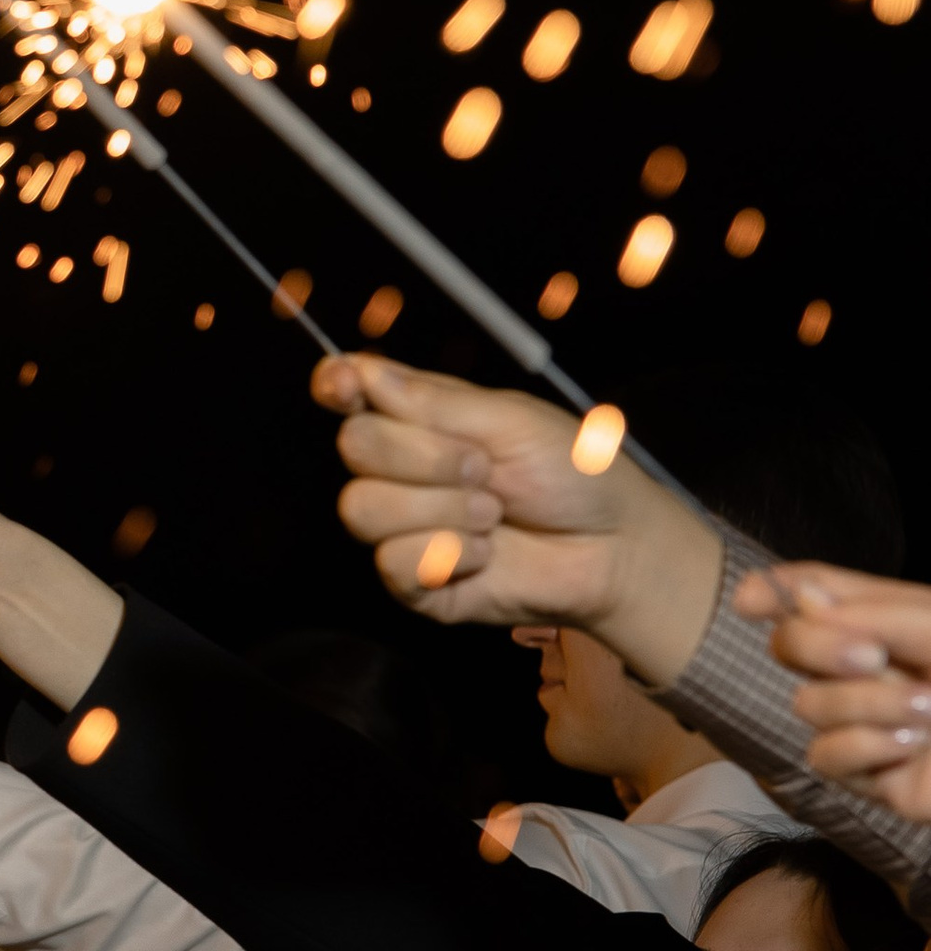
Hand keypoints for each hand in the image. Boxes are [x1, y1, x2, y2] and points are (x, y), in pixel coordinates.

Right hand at [312, 355, 722, 679]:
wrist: (613, 549)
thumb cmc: (575, 475)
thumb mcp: (512, 421)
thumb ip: (434, 401)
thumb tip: (362, 369)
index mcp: (421, 417)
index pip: (349, 393)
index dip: (336, 386)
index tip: (347, 388)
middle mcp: (401, 469)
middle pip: (353, 446)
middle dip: (422, 456)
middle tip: (484, 469)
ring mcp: (403, 526)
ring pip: (362, 509)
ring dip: (440, 510)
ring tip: (493, 516)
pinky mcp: (413, 581)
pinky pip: (392, 562)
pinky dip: (449, 554)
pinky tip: (485, 554)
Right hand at [741, 562, 930, 819]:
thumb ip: (872, 611)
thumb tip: (798, 595)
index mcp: (886, 622)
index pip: (814, 595)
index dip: (774, 591)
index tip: (753, 597)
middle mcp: (866, 671)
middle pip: (789, 645)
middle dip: (819, 645)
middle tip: (873, 653)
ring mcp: (864, 725)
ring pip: (807, 705)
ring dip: (868, 703)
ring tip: (928, 709)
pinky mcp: (872, 779)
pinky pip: (829, 756)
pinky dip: (869, 745)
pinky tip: (912, 745)